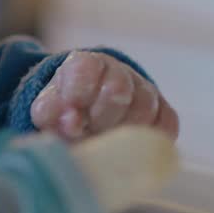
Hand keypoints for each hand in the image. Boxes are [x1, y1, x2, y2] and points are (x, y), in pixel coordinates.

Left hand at [30, 52, 178, 141]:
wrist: (88, 118)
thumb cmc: (64, 113)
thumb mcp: (47, 110)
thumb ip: (50, 113)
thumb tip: (71, 122)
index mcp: (85, 64)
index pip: (86, 69)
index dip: (78, 94)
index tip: (71, 116)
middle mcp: (118, 72)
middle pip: (118, 88)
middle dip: (99, 117)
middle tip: (88, 132)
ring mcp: (144, 91)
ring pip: (144, 107)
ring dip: (122, 131)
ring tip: (105, 143)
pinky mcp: (163, 112)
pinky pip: (166, 124)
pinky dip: (148, 138)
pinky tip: (129, 148)